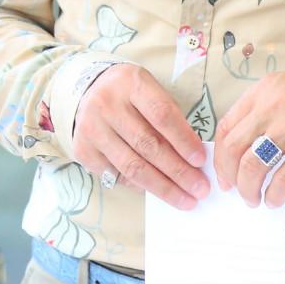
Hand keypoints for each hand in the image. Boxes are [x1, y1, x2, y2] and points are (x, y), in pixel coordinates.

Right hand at [73, 63, 209, 210]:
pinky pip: (117, 175)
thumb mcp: (151, 91)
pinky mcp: (83, 149)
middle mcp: (107, 104)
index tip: (201, 161)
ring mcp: (91, 128)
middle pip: (148, 145)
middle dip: (178, 172)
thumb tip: (193, 159)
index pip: (162, 115)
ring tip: (185, 199)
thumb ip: (170, 118)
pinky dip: (140, 186)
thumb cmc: (130, 94)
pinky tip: (157, 191)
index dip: (184, 140)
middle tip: (199, 189)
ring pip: (132, 166)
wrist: (89, 90)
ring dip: (163, 187)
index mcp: (131, 83)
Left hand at [214, 62, 284, 209]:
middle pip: (234, 148)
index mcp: (266, 89)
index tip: (224, 172)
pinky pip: (283, 179)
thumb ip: (268, 110)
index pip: (227, 126)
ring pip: (254, 166)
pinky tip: (275, 199)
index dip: (220, 155)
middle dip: (230, 176)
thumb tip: (247, 147)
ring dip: (249, 190)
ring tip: (255, 199)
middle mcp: (275, 104)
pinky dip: (274, 195)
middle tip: (235, 191)